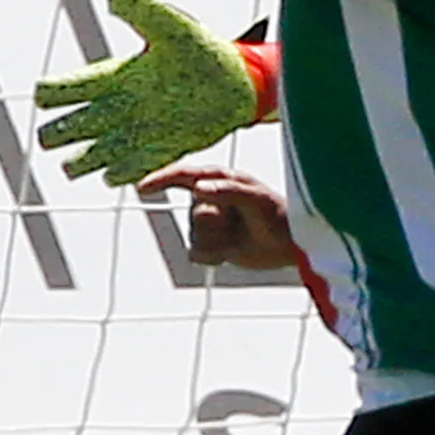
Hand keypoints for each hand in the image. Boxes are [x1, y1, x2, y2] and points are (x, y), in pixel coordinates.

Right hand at [32, 0, 262, 185]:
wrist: (240, 84)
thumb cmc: (204, 51)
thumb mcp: (171, 27)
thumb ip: (141, 10)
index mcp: (114, 76)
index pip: (66, 88)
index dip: (51, 93)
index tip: (47, 96)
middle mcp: (119, 107)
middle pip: (71, 126)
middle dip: (56, 134)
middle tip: (50, 138)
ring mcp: (138, 132)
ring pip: (94, 153)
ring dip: (81, 161)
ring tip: (72, 166)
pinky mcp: (160, 152)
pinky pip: (131, 169)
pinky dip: (120, 173)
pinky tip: (111, 175)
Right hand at [138, 162, 299, 270]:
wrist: (291, 245)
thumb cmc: (280, 216)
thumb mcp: (258, 201)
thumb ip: (229, 192)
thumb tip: (198, 187)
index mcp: (220, 180)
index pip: (184, 176)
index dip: (161, 180)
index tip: (143, 188)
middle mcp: (210, 198)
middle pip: (195, 216)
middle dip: (216, 226)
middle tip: (240, 226)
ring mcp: (209, 222)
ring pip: (194, 237)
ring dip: (217, 244)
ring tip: (239, 240)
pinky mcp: (210, 244)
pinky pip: (196, 253)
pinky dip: (212, 258)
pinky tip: (229, 256)